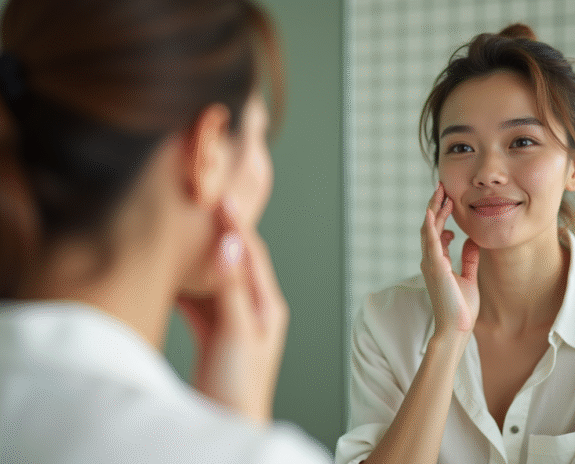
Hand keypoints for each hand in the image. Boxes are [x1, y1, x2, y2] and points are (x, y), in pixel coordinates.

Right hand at [177, 201, 288, 423]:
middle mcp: (254, 308)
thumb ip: (231, 288)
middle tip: (202, 206)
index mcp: (267, 306)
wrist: (228, 425)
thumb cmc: (240, 388)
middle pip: (235, 261)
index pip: (251, 253)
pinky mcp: (215, 334)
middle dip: (219, 233)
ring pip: (216, 279)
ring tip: (186, 231)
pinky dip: (187, 286)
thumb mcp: (236, 332)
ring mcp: (233, 320)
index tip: (222, 197)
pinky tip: (172, 275)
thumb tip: (230, 244)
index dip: (236, 224)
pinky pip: (200, 301)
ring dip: (202, 257)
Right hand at [420, 183, 479, 337]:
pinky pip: (430, 242)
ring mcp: (430, 263)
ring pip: (428, 230)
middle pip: (430, 226)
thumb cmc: (461, 307)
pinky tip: (433, 212)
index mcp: (437, 262)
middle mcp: (430, 260)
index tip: (449, 199)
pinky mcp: (435, 268)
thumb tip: (472, 240)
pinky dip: (431, 226)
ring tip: (440, 193)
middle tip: (442, 187)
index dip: (442, 215)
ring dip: (434, 210)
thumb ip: (468, 258)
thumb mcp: (469, 277)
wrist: (457, 327)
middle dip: (436, 206)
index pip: (437, 232)